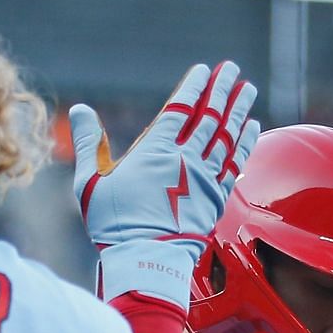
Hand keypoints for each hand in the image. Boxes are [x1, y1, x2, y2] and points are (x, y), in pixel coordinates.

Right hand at [71, 61, 260, 304]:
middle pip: (209, 115)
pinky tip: (252, 127)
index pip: (180, 108)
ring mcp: (204, 179)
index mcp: (154, 151)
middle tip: (231, 69)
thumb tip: (79, 108)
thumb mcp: (90, 182)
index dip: (193, 86)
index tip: (203, 70)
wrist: (145, 262)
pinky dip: (245, 142)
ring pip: (227, 135)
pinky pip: (236, 163)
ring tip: (247, 90)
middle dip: (221, 89)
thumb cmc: (113, 225)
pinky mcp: (216, 199)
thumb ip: (88, 143)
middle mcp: (185, 159)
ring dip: (238, 110)